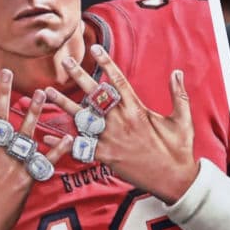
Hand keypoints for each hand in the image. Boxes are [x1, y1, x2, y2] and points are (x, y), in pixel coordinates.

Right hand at [0, 69, 70, 229]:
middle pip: (0, 118)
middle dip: (4, 93)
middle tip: (8, 71)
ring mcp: (11, 168)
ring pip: (25, 134)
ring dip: (35, 113)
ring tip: (42, 93)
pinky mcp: (26, 181)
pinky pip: (45, 162)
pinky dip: (57, 150)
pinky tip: (69, 136)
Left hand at [44, 44, 196, 204]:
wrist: (174, 180)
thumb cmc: (179, 150)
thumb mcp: (183, 119)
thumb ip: (178, 94)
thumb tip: (177, 72)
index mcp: (138, 110)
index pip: (118, 81)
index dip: (106, 64)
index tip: (95, 49)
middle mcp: (121, 122)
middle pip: (95, 94)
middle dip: (79, 76)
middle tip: (67, 61)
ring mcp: (111, 139)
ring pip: (82, 117)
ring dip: (63, 103)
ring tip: (48, 91)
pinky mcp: (106, 157)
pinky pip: (80, 147)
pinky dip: (63, 142)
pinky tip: (47, 135)